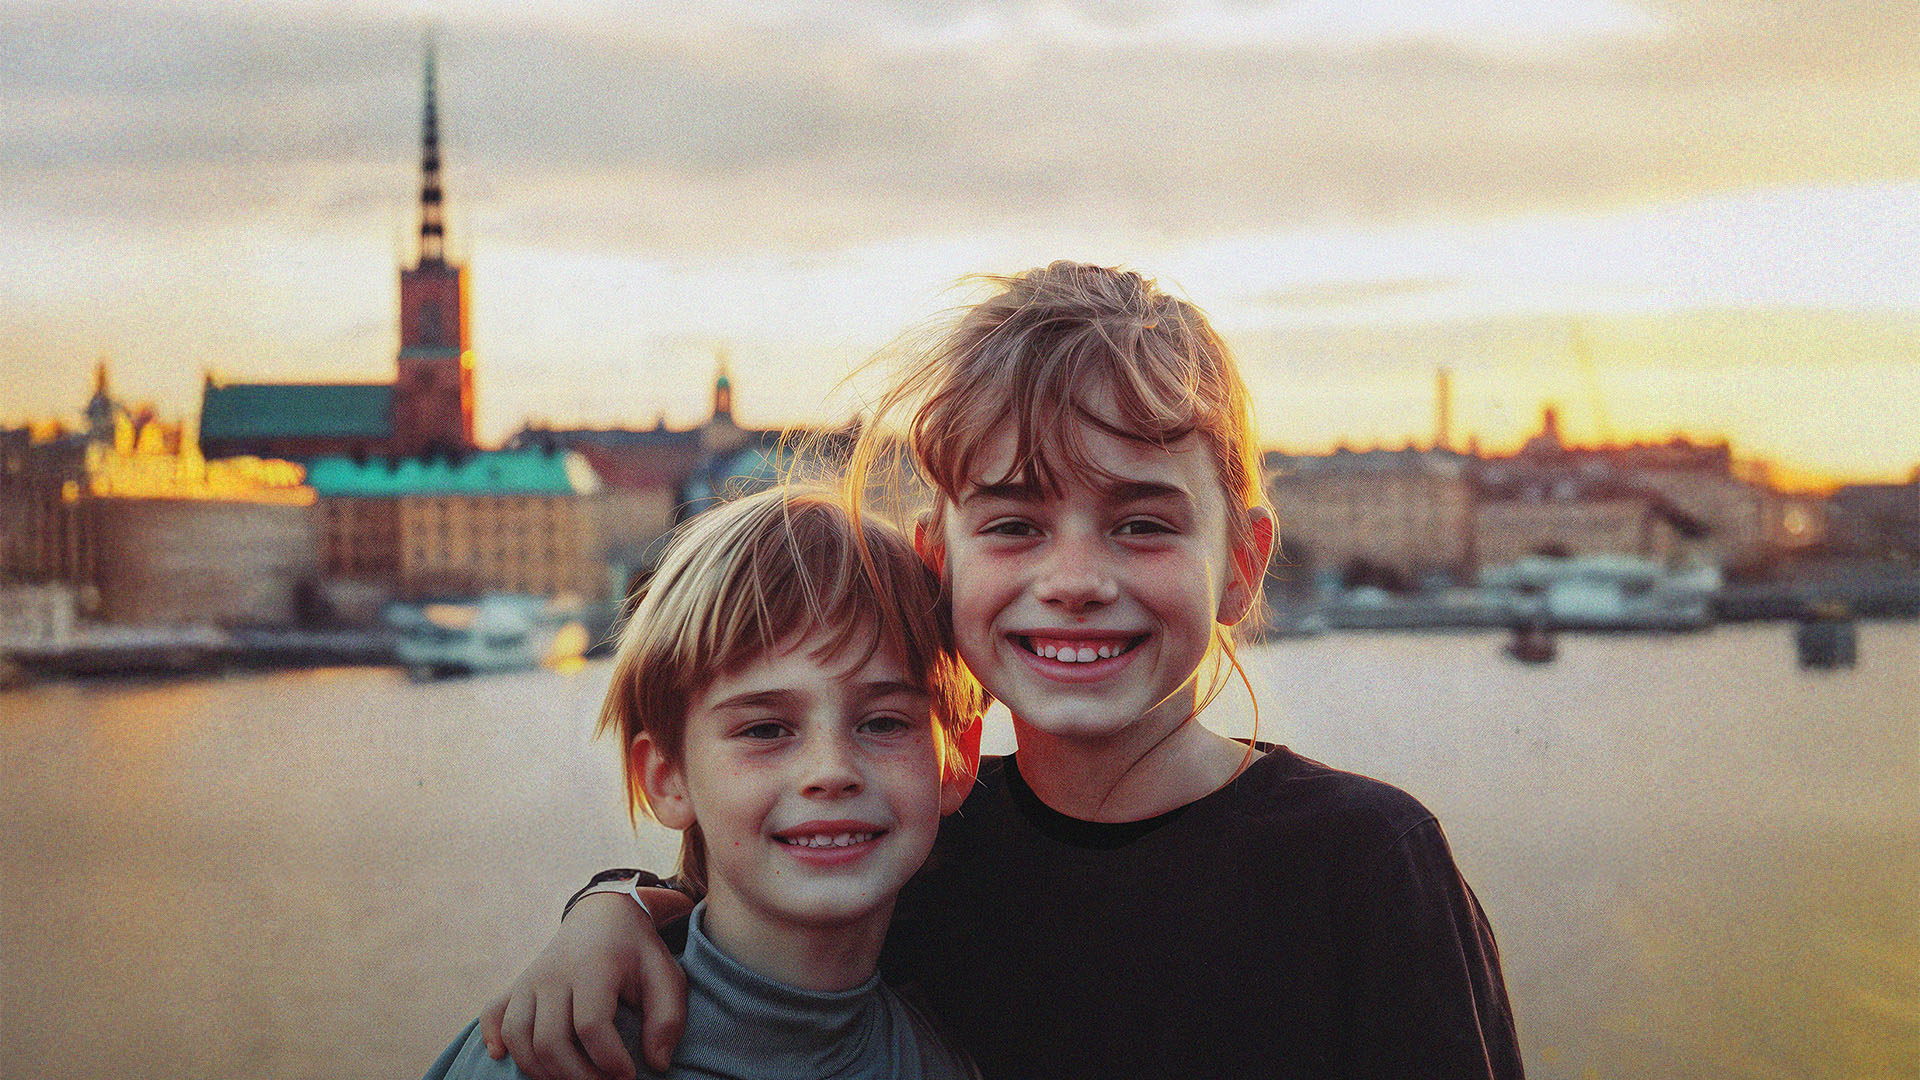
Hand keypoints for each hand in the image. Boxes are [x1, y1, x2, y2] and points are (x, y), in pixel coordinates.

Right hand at [478, 892, 687, 1079]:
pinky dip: (493, 1039)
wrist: (604, 914)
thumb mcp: (666, 975)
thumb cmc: (637, 952)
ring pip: (518, 1036)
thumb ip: (668, 1018)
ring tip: (573, 1079)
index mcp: (593, 968)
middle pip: (550, 1040)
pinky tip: (502, 1057)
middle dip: (577, 1076)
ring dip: (541, 1070)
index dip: (609, 1061)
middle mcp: (554, 973)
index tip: (629, 1076)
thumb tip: (657, 1063)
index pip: (591, 1026)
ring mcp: (530, 979)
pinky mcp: (517, 985)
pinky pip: (493, 1015)